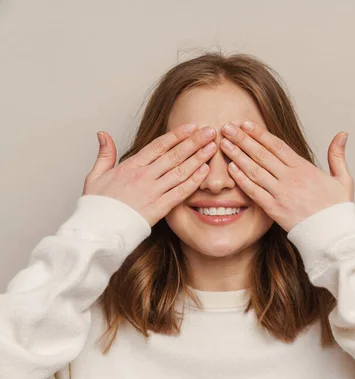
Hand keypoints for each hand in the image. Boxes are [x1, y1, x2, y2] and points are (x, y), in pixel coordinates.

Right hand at [83, 123, 217, 226]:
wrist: (98, 229)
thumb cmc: (97, 205)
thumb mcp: (95, 175)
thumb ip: (104, 154)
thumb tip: (103, 133)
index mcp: (131, 166)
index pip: (159, 145)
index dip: (177, 135)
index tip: (191, 126)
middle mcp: (144, 176)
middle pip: (174, 155)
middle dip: (194, 141)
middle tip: (210, 131)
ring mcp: (153, 191)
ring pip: (180, 171)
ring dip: (198, 158)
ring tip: (212, 147)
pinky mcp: (159, 208)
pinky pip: (180, 192)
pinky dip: (194, 181)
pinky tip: (205, 171)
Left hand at [219, 120, 353, 231]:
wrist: (333, 234)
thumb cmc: (337, 208)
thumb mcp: (343, 178)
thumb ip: (338, 155)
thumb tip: (342, 134)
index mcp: (304, 168)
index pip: (277, 145)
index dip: (259, 133)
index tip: (246, 123)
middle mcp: (290, 178)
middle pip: (262, 154)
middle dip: (242, 139)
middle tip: (227, 127)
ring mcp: (281, 193)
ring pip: (255, 170)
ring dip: (238, 155)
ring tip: (224, 143)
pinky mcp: (274, 209)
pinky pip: (254, 191)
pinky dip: (242, 179)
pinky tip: (231, 168)